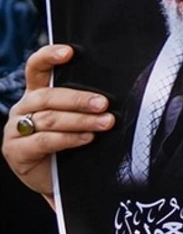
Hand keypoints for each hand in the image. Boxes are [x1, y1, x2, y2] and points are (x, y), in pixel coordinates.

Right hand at [2, 45, 113, 204]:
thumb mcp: (78, 117)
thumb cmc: (72, 143)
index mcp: (37, 92)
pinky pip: (44, 141)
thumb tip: (116, 92)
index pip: (37, 67)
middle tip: (103, 103)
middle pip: (48, 96)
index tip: (69, 52)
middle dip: (79, 99)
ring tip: (104, 123)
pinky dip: (68, 138)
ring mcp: (15, 129)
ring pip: (49, 119)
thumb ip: (86, 103)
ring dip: (81, 120)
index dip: (50, 56)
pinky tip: (86, 138)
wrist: (59, 181)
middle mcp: (24, 107)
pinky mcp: (15, 151)